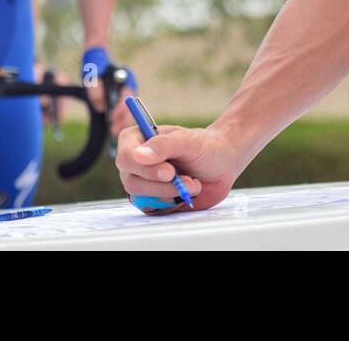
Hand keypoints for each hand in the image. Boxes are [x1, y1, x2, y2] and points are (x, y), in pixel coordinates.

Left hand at [81, 46, 137, 133]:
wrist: (97, 58)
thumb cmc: (94, 65)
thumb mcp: (91, 76)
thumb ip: (95, 89)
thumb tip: (100, 107)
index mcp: (126, 77)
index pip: (126, 96)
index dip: (120, 108)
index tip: (111, 118)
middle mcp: (130, 84)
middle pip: (131, 105)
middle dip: (123, 119)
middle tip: (113, 131)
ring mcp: (128, 90)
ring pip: (130, 109)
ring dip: (122, 121)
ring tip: (113, 132)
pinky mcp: (124, 96)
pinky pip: (125, 109)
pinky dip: (120, 118)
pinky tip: (113, 127)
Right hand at [116, 123, 239, 212]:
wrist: (224, 162)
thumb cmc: (206, 146)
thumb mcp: (188, 141)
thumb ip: (163, 146)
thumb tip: (137, 155)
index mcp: (137, 140)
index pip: (125, 158)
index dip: (144, 168)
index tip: (169, 171)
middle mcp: (137, 162)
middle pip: (132, 183)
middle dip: (162, 185)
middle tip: (187, 179)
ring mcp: (145, 182)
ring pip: (141, 198)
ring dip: (170, 194)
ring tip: (193, 184)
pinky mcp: (154, 198)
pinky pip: (152, 209)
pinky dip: (172, 204)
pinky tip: (187, 193)